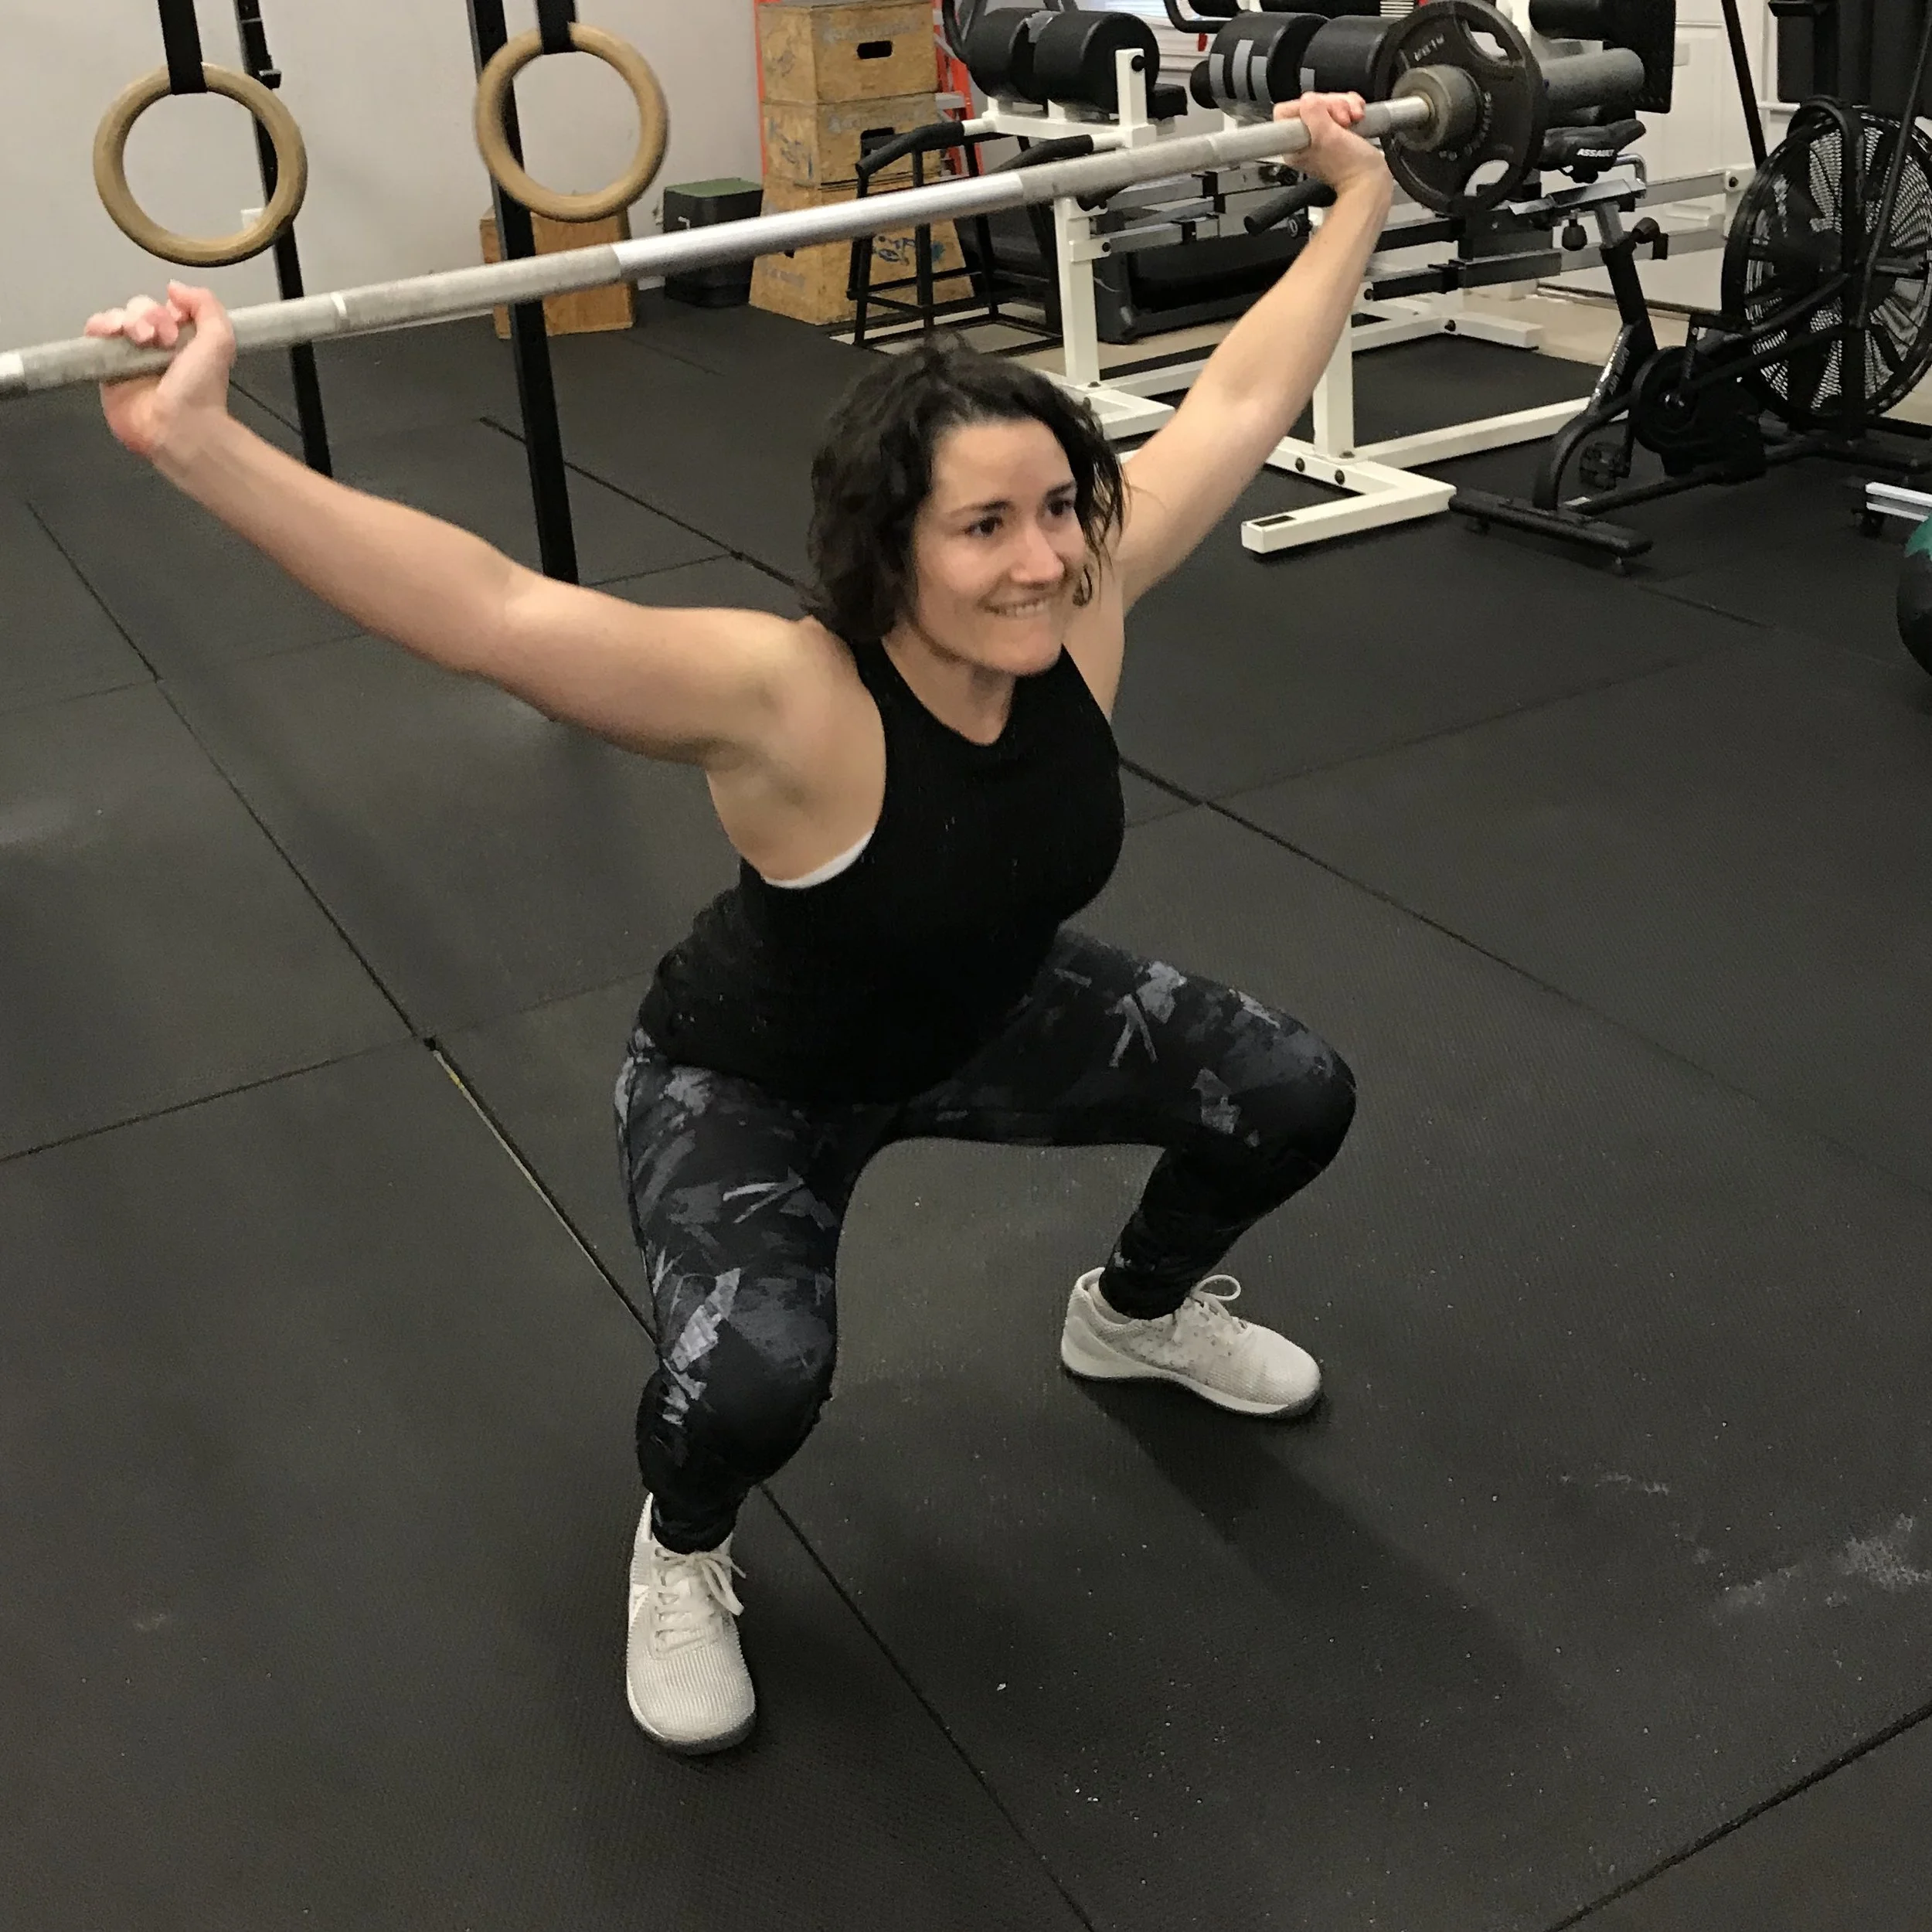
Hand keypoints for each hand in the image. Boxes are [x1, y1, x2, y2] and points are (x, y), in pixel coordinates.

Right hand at [85, 282, 235, 464]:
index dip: (166, 308)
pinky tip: (112, 331)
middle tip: (159, 337)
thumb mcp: (220, 340)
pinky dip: (100, 325)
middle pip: (138, 309)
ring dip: (125, 319)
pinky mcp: (106, 369)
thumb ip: (206, 306)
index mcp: (182, 342)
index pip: (164, 307)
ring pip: (116, 318)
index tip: (176, 322)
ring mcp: (129, 358)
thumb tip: (176, 287)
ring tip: (138, 337)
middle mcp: (155, 348)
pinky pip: (95, 335)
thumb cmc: (202, 391)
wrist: (181, 429)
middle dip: (147, 313)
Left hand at [1274, 92, 1389, 196]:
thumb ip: (1312, 114)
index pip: (1286, 111)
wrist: (1371, 180)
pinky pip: (1341, 108)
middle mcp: (1305, 140)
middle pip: (1310, 105)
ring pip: (1327, 104)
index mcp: (1294, 145)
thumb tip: (1308, 99)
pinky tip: (1357, 116)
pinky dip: (1351, 107)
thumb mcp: (1326, 136)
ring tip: (1354, 118)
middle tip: (1342, 119)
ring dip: (1344, 105)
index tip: (1321, 113)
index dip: (1306, 106)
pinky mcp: (1338, 131)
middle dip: (1331, 105)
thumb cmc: (1349, 168)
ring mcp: (1322, 136)